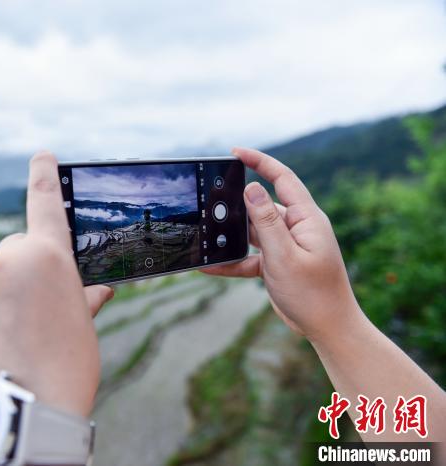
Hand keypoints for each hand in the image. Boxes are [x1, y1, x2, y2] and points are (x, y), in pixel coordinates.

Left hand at [0, 150, 113, 416]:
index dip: (44, 176)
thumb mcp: (83, 325)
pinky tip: (15, 335)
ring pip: (6, 271)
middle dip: (38, 265)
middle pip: (24, 247)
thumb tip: (98, 290)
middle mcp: (10, 260)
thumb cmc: (67, 366)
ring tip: (34, 329)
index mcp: (47, 256)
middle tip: (53, 300)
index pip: (44, 203)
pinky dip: (3, 306)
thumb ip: (84, 297)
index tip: (42, 155)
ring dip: (20, 288)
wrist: (25, 408)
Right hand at [203, 147, 361, 341]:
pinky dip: (233, 261)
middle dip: (237, 206)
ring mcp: (287, 245)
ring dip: (232, 237)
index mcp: (306, 219)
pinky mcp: (278, 263)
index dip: (259, 161)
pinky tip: (210, 267)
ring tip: (207, 239)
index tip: (235, 153)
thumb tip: (251, 188)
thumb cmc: (313, 294)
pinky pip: (250, 256)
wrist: (328, 329)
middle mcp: (297, 227)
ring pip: (253, 232)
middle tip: (212, 206)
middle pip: (262, 205)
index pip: (282, 178)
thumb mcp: (284, 256)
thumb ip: (266, 221)